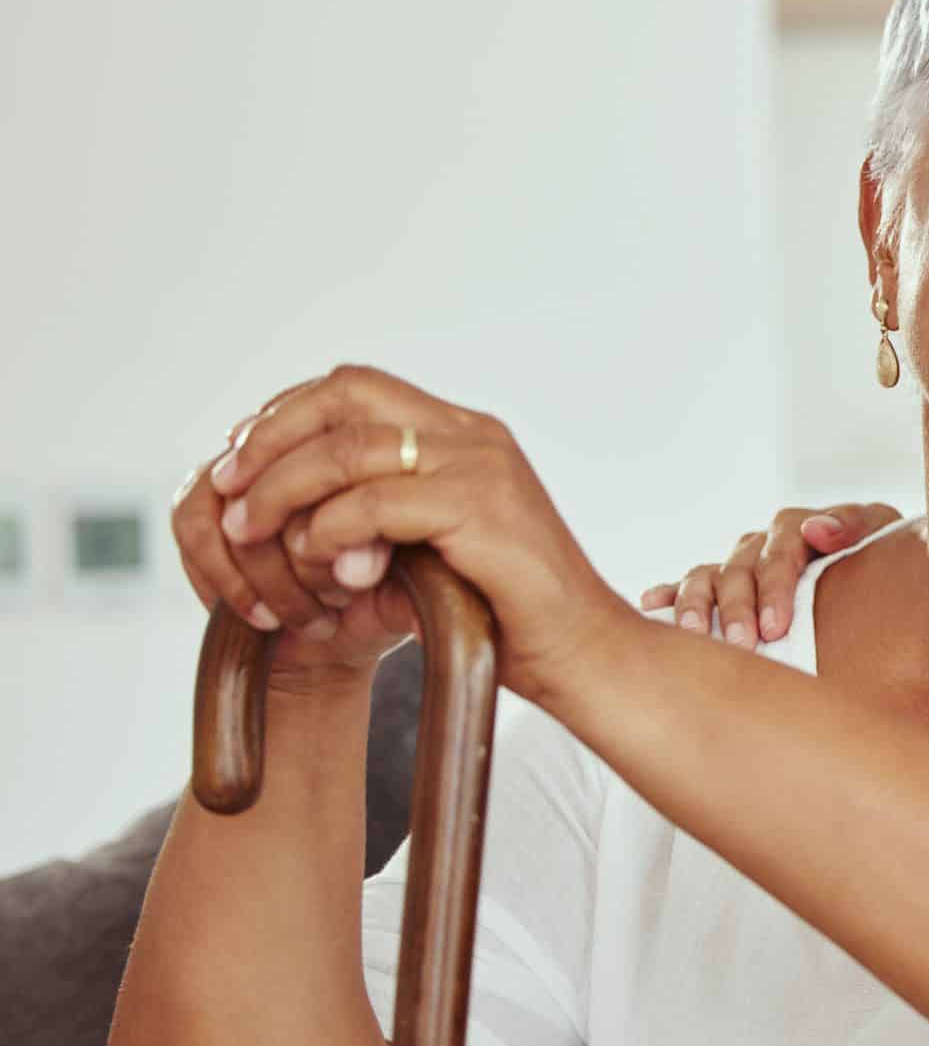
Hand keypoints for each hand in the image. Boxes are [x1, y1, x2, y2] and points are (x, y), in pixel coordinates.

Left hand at [198, 365, 632, 708]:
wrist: (583, 656)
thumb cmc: (506, 619)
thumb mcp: (425, 554)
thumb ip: (369, 523)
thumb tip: (280, 519)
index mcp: (463, 436)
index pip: (354, 389)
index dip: (283, 419)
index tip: (238, 469)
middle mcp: (473, 435)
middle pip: (346, 393)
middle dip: (270, 437)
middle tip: (228, 488)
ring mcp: (483, 466)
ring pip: (351, 446)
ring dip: (284, 488)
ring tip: (252, 533)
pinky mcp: (484, 508)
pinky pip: (377, 502)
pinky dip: (332, 530)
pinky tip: (322, 566)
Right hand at [637, 501, 903, 645]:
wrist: (878, 576)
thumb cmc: (882, 557)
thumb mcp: (881, 534)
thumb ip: (856, 527)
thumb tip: (816, 529)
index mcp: (799, 530)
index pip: (780, 547)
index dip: (775, 584)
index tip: (776, 626)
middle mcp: (762, 545)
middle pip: (740, 568)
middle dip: (738, 607)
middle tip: (744, 646)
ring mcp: (739, 566)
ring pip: (708, 577)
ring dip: (697, 605)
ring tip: (694, 635)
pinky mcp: (721, 589)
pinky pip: (686, 587)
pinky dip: (668, 595)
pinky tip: (653, 605)